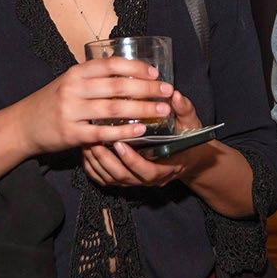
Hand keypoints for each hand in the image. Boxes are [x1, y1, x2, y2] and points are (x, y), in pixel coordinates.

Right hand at [16, 57, 172, 155]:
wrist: (24, 125)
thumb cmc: (53, 101)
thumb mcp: (70, 82)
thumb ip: (94, 77)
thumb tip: (129, 71)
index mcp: (77, 72)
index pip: (111, 64)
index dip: (137, 67)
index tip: (156, 73)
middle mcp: (74, 88)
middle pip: (118, 86)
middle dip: (147, 89)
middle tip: (168, 92)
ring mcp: (71, 111)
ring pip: (114, 108)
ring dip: (142, 109)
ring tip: (161, 111)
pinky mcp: (71, 134)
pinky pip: (103, 132)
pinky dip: (124, 131)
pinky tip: (141, 130)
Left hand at [82, 91, 202, 187]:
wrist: (187, 157)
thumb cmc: (188, 139)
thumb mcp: (190, 124)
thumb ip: (184, 111)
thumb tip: (175, 95)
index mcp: (166, 168)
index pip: (147, 171)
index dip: (132, 160)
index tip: (120, 143)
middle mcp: (149, 179)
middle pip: (124, 178)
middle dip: (107, 161)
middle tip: (94, 141)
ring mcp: (136, 181)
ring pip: (112, 180)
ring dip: (98, 163)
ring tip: (87, 143)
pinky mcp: (125, 180)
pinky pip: (106, 180)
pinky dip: (94, 168)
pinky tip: (86, 153)